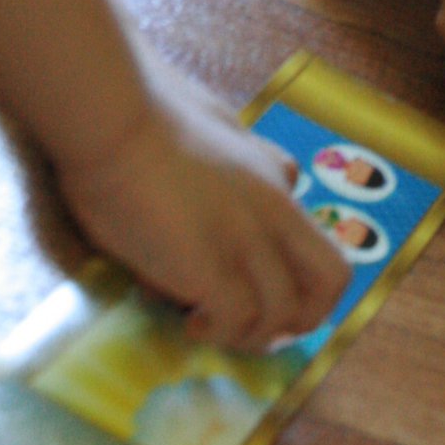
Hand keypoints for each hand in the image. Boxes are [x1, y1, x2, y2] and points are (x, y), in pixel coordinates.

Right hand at [54, 60, 347, 351]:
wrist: (113, 117)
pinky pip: (239, 321)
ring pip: (285, 313)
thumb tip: (237, 155)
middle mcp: (275, 211)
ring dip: (250, 333)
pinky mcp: (212, 265)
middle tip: (252, 323)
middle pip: (331, 281)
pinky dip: (219, 332)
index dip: (295, 275)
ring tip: (206, 323)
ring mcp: (247, 239)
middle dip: (302, 316)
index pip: (318, 238)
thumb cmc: (145, 111)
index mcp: (274, 178)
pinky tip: (188, 320)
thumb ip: (238, 147)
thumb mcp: (216, 121)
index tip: (256, 286)